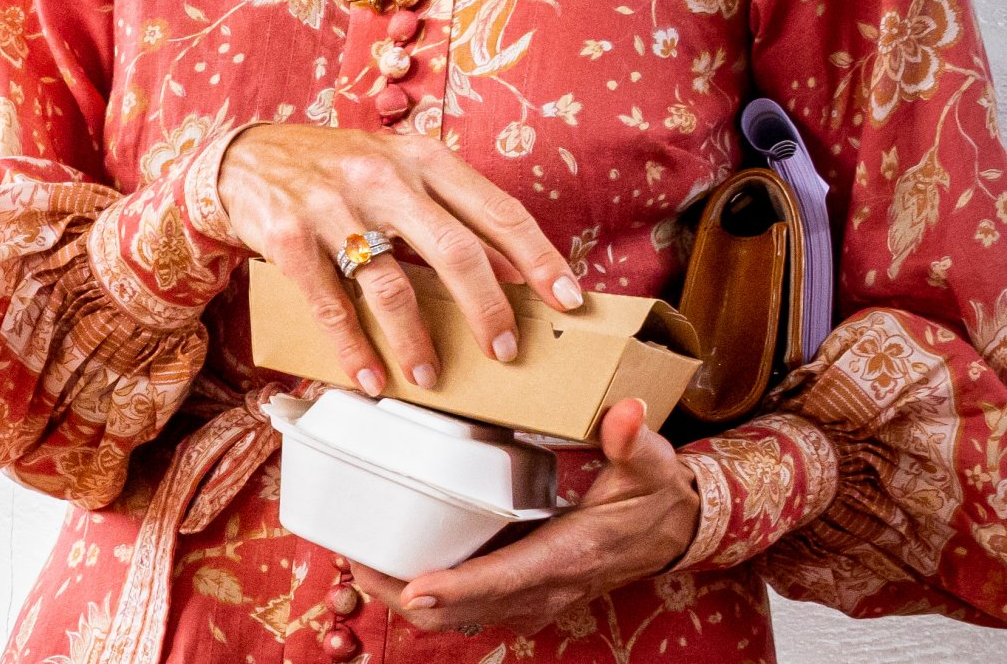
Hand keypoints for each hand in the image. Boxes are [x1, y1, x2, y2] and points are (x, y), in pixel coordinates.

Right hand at [216, 125, 583, 394]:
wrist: (247, 158)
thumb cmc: (338, 169)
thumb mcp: (400, 171)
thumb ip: (449, 214)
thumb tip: (508, 272)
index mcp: (422, 158)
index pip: (496, 208)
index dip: (538, 257)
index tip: (569, 299)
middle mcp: (383, 175)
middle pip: (453, 249)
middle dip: (487, 309)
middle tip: (507, 352)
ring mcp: (333, 204)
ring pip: (391, 285)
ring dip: (417, 342)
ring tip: (433, 379)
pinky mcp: (289, 236)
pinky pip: (330, 305)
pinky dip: (354, 349)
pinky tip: (370, 378)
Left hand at [350, 398, 699, 637]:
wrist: (670, 529)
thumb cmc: (654, 493)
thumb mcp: (650, 462)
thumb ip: (632, 439)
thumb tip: (626, 413)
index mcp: (570, 555)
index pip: (508, 579)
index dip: (460, 588)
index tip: (416, 588)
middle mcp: (546, 586)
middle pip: (468, 607)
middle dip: (407, 592)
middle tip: (355, 558)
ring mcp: (534, 595)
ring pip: (462, 612)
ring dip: (410, 594)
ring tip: (360, 557)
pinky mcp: (525, 590)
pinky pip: (470, 602)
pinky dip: (431, 590)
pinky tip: (397, 560)